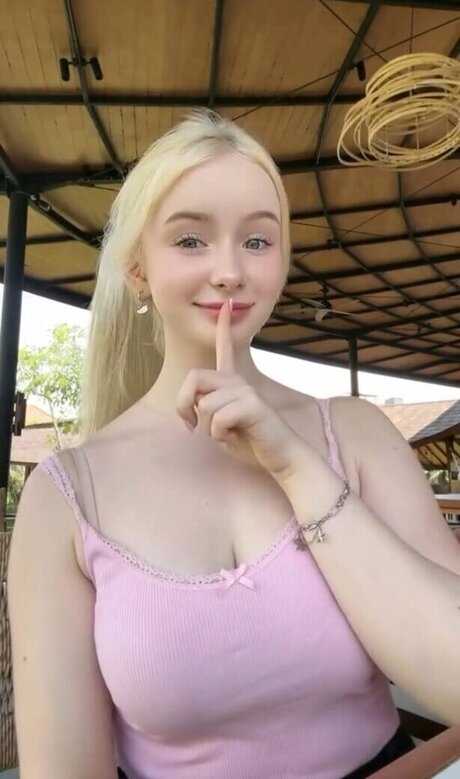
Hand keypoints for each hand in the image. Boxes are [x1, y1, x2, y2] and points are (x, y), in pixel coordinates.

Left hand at [176, 299, 306, 480]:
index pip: (225, 349)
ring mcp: (246, 390)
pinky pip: (217, 419)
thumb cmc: (251, 442)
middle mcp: (239, 381)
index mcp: (233, 383)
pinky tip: (236, 437)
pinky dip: (220, 435)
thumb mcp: (220, 424)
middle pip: (194, 378)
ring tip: (228, 434)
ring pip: (205, 405)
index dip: (223, 328)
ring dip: (208, 428)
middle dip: (183, 404)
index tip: (226, 306)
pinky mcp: (252, 404)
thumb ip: (206, 409)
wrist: (282, 457)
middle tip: (190, 425)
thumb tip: (194, 406)